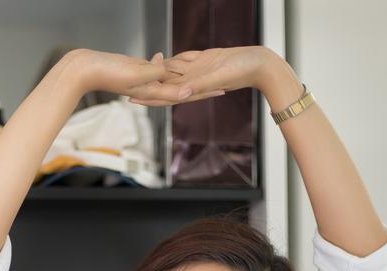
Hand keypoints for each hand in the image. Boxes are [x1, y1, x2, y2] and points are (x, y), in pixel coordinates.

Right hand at [65, 49, 222, 105]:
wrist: (84, 69)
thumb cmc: (108, 72)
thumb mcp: (137, 72)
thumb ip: (157, 74)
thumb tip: (174, 76)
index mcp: (152, 91)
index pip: (183, 93)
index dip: (202, 91)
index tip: (220, 90)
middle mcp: (149, 88)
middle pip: (180, 88)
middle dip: (200, 88)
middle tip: (221, 85)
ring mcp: (141, 80)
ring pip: (167, 78)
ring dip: (182, 75)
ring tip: (198, 71)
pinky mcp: (133, 71)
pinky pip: (153, 68)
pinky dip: (161, 64)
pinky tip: (162, 57)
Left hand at [130, 46, 287, 106]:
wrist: (260, 64)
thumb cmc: (243, 72)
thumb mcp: (219, 77)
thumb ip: (200, 85)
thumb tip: (181, 95)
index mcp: (194, 89)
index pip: (166, 95)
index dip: (148, 96)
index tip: (131, 96)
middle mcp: (193, 82)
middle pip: (164, 85)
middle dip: (146, 84)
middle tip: (126, 81)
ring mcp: (198, 71)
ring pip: (172, 73)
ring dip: (156, 72)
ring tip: (139, 71)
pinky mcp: (204, 61)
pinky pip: (183, 62)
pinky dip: (171, 61)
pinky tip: (160, 59)